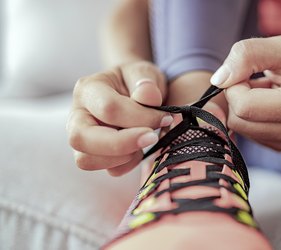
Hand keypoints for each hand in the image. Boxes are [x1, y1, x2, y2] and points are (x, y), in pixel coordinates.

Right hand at [66, 61, 172, 175]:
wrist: (136, 93)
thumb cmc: (138, 82)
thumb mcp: (144, 74)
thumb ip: (146, 82)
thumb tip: (148, 97)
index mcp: (88, 89)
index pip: (108, 109)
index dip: (140, 117)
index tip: (165, 118)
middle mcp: (77, 115)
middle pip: (81, 138)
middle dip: (122, 143)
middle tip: (152, 137)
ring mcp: (82, 139)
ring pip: (87, 160)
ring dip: (123, 156)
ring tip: (144, 140)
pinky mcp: (95, 156)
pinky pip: (108, 170)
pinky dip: (128, 164)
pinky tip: (139, 149)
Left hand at [210, 35, 280, 150]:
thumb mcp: (280, 45)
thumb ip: (247, 55)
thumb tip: (218, 80)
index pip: (244, 106)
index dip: (235, 85)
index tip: (247, 72)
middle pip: (239, 121)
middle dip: (238, 96)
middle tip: (254, 81)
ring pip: (239, 129)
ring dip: (243, 106)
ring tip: (264, 92)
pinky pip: (246, 134)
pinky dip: (249, 117)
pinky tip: (266, 104)